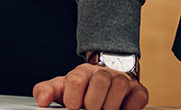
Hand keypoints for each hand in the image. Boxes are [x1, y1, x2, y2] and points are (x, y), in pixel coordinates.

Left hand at [33, 64, 147, 109]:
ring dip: (110, 105)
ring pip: (120, 86)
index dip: (73, 97)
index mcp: (82, 73)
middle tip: (90, 109)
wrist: (103, 82)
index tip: (73, 106)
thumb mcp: (61, 89)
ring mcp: (122, 80)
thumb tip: (42, 100)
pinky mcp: (137, 90)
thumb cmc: (80, 89)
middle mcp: (103, 74)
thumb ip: (46, 91)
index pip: (76, 79)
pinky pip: (138, 96)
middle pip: (101, 80)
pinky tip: (120, 109)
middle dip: (94, 102)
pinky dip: (130, 107)